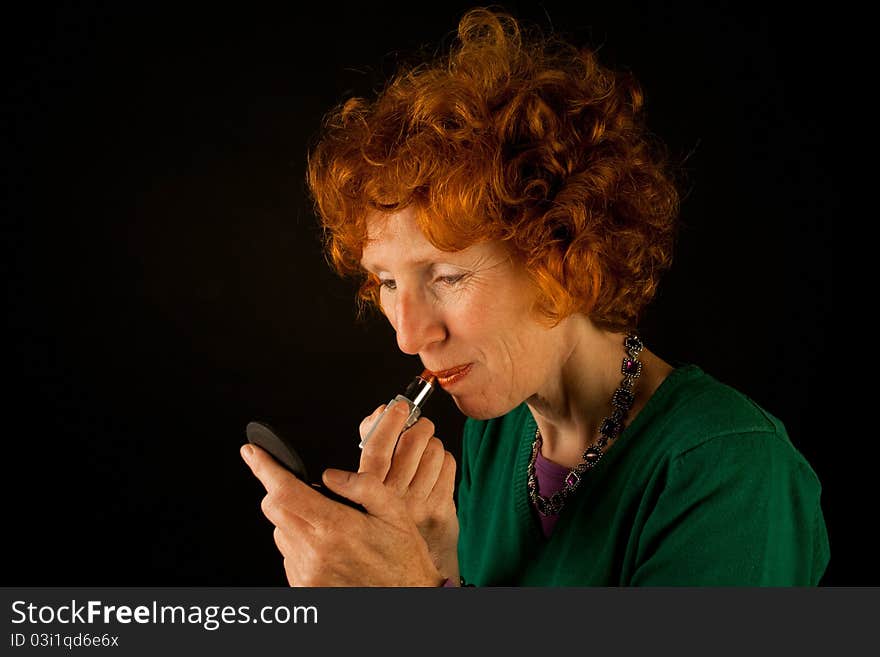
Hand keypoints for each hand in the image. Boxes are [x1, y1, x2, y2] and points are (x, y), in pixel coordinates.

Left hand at [241, 443, 443, 585]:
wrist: (406, 598)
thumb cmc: (402, 557)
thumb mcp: (395, 512)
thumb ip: (363, 485)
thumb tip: (329, 475)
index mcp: (337, 527)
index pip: (285, 492)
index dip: (265, 468)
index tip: (252, 453)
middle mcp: (315, 552)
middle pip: (274, 509)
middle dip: (281, 491)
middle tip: (310, 493)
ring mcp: (307, 573)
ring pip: (280, 532)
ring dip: (294, 520)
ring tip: (330, 529)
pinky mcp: (304, 588)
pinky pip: (288, 556)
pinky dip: (300, 544)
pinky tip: (329, 549)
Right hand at [358, 401, 458, 581]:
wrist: (408, 561)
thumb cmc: (385, 514)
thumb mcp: (366, 482)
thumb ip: (369, 443)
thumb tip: (379, 414)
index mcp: (369, 490)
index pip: (376, 448)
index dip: (388, 422)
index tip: (396, 407)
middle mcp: (393, 499)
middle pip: (412, 443)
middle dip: (419, 425)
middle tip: (418, 424)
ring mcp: (419, 504)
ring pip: (434, 451)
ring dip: (432, 442)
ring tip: (426, 448)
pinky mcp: (440, 508)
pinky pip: (448, 465)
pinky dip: (444, 459)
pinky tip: (435, 467)